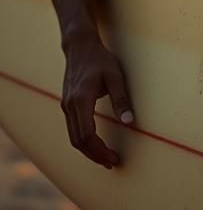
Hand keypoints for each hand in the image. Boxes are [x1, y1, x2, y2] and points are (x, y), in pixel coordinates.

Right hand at [60, 37, 134, 167]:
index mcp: (80, 100)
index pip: (86, 135)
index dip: (99, 150)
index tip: (113, 158)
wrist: (80, 47)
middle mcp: (69, 106)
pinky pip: (73, 129)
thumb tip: (130, 122)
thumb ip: (122, 99)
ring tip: (106, 158)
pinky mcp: (67, 105)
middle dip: (94, 155)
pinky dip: (83, 141)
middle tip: (112, 163)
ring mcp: (65, 106)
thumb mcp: (116, 76)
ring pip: (73, 137)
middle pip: (77, 141)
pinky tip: (96, 144)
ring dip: (88, 150)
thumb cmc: (100, 59)